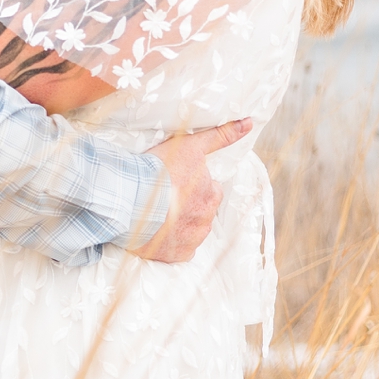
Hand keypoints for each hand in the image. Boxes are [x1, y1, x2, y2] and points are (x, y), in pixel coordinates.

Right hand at [128, 121, 253, 263]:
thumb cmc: (158, 171)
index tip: (175, 182)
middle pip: (201, 212)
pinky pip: (179, 251)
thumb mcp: (190, 147)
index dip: (192, 185)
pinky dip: (170, 243)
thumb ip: (220, 136)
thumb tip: (248, 123)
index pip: (210, 190)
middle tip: (165, 197)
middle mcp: (205, 221)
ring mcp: (191, 240)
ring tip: (157, 214)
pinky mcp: (175, 255)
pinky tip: (156, 232)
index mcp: (211, 196)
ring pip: (191, 232)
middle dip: (187, 206)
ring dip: (178, 224)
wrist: (129, 200)